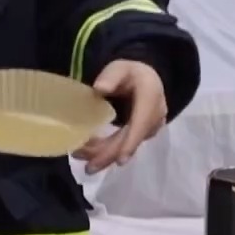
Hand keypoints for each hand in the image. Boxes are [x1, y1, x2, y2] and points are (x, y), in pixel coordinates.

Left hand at [74, 59, 166, 173]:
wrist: (145, 79)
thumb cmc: (129, 73)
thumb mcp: (120, 68)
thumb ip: (111, 77)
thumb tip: (99, 88)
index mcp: (150, 98)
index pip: (141, 123)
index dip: (131, 142)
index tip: (120, 160)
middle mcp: (154, 117)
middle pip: (131, 140)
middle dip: (109, 154)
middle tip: (87, 166)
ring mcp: (149, 128)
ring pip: (126, 145)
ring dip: (104, 154)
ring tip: (80, 156)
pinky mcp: (141, 135)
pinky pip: (125, 144)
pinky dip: (107, 150)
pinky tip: (90, 152)